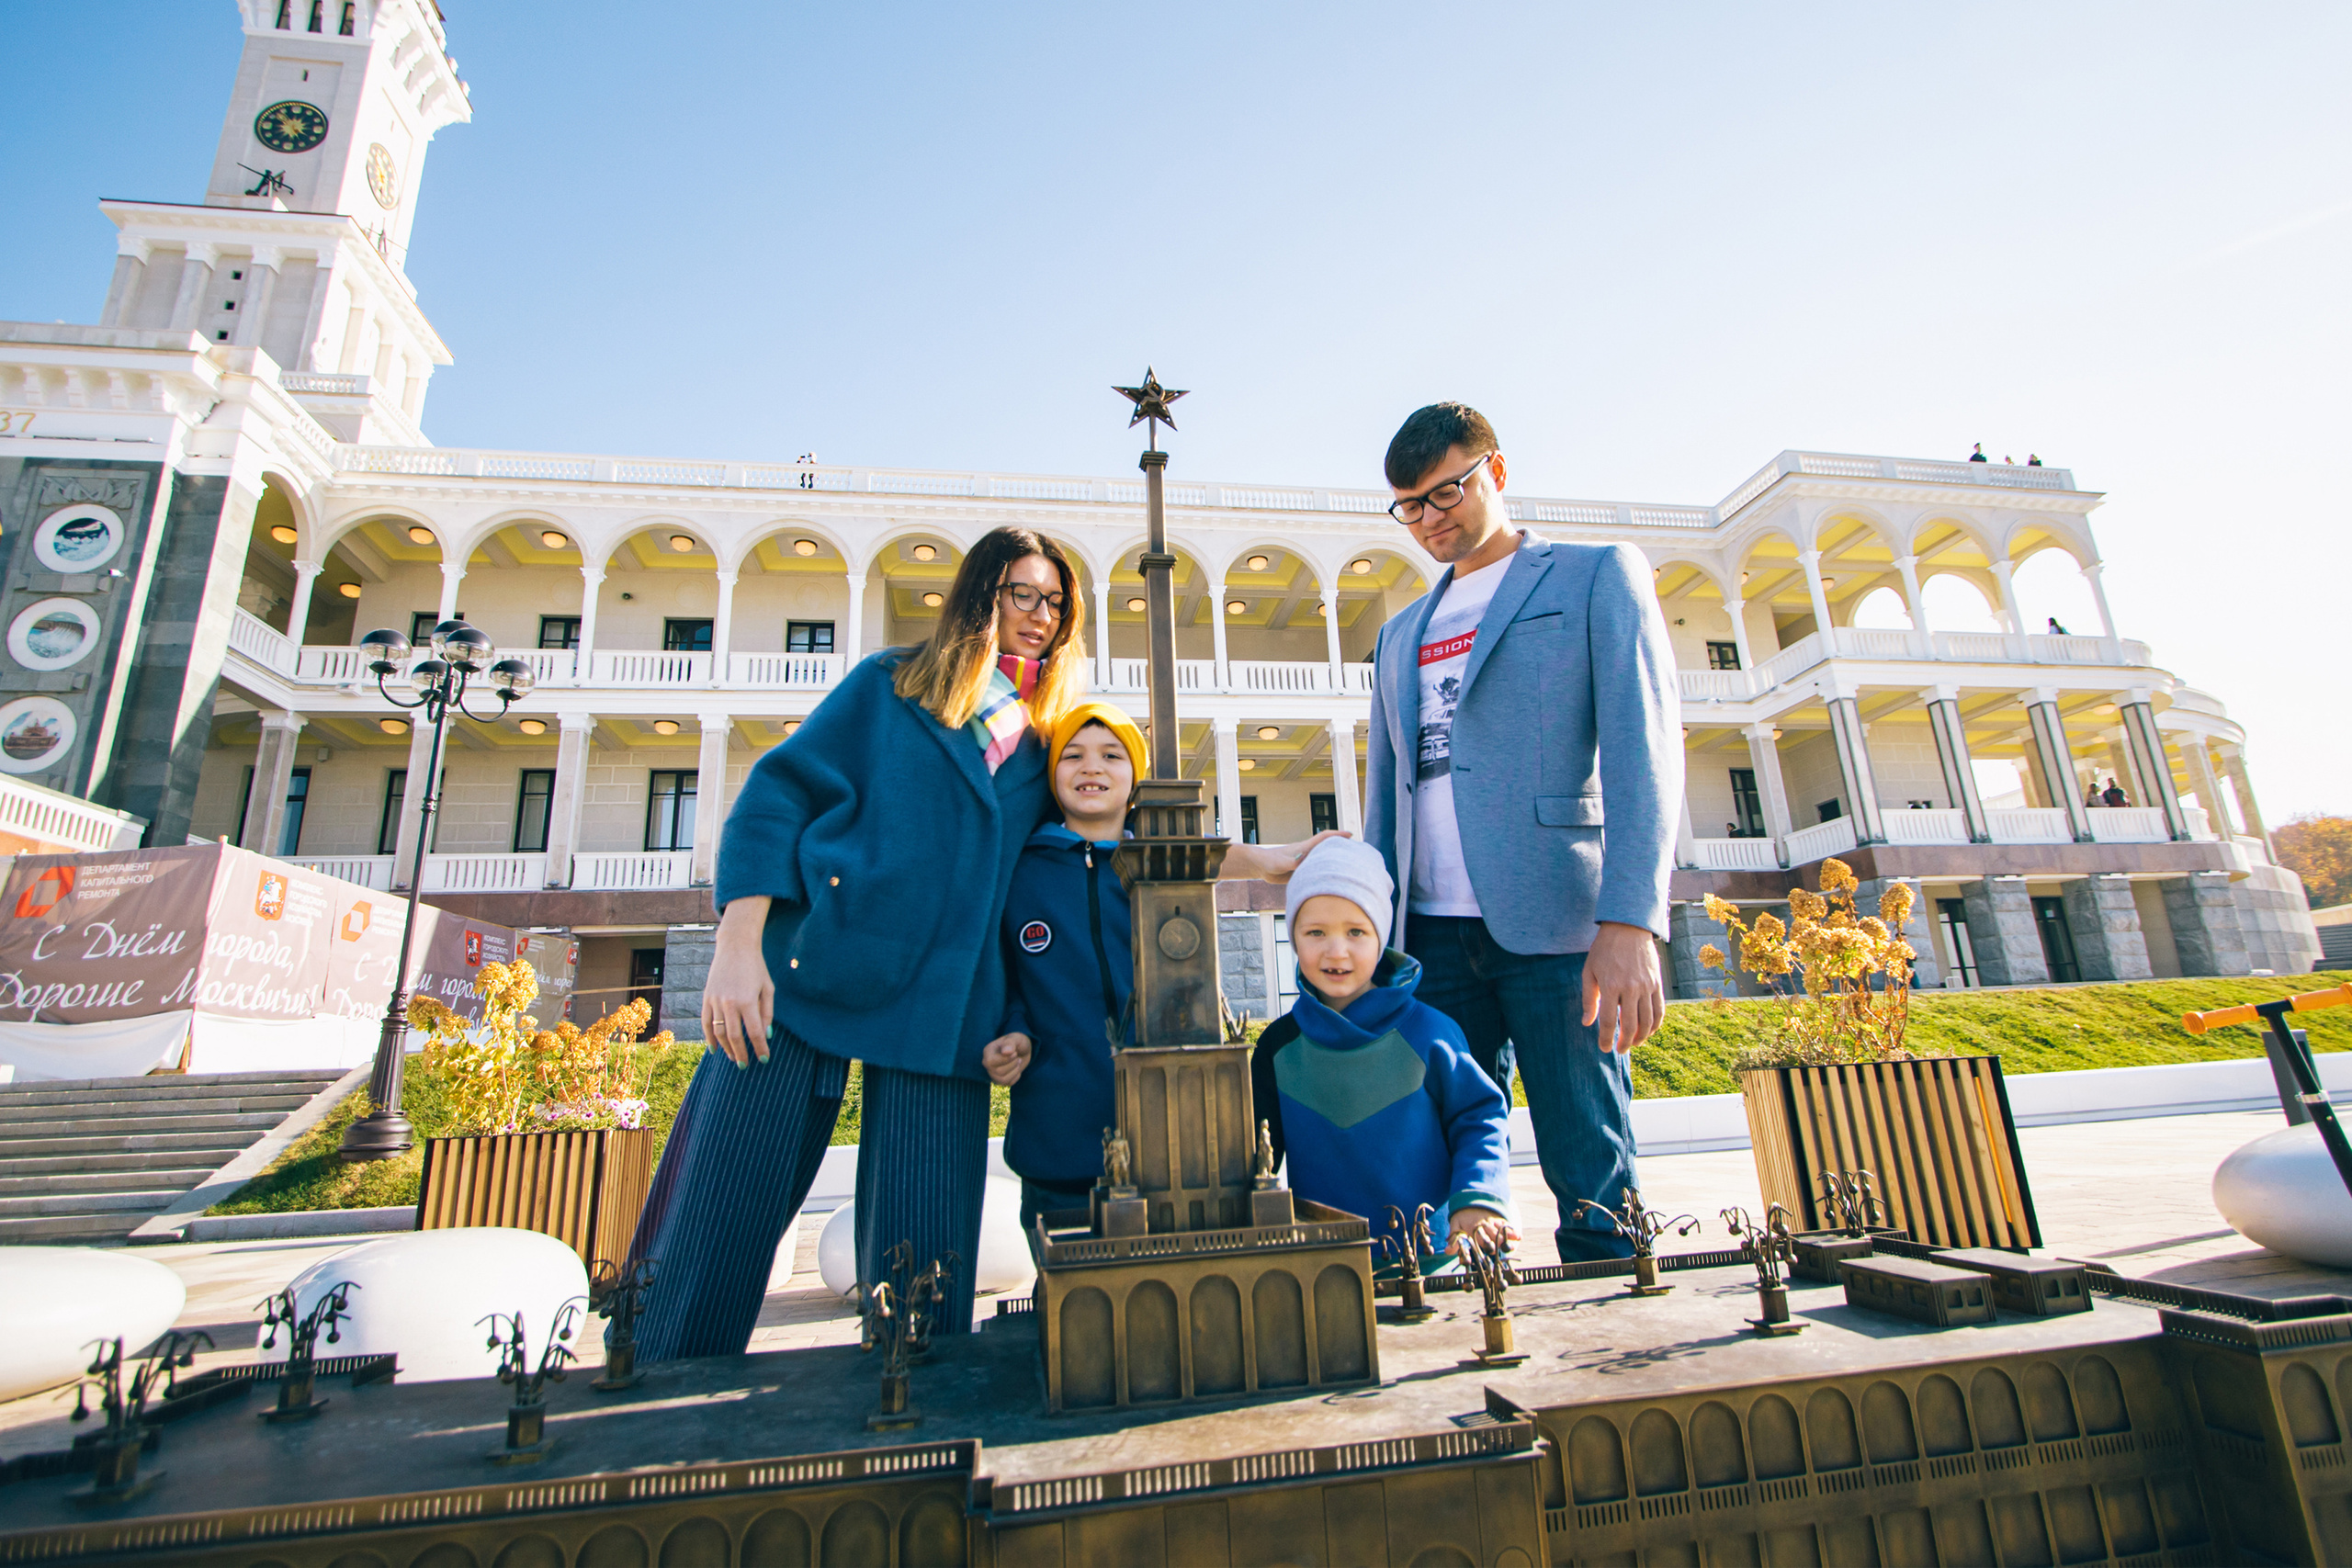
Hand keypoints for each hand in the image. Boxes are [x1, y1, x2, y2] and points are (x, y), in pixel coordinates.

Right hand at [703, 896, 775, 1066]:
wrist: (735, 946)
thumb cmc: (756, 967)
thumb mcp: (767, 988)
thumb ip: (767, 1013)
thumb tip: (765, 1035)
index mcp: (747, 1000)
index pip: (754, 1032)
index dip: (759, 1048)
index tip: (764, 1059)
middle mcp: (729, 1002)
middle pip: (734, 1036)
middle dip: (741, 1053)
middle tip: (745, 1065)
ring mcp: (715, 1000)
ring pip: (718, 1032)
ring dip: (726, 1048)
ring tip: (733, 1058)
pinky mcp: (706, 997)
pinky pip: (706, 1022)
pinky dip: (709, 1037)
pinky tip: (714, 1049)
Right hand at [981, 1031, 1032, 1086]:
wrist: (1023, 1049)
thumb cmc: (1018, 1042)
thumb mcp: (1016, 1038)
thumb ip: (1010, 1043)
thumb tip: (1005, 1052)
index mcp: (988, 1051)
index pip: (990, 1062)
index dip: (1005, 1060)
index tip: (1015, 1053)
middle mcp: (987, 1063)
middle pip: (998, 1072)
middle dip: (1012, 1065)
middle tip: (1017, 1057)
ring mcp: (993, 1072)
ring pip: (1002, 1080)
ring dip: (1015, 1071)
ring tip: (1018, 1062)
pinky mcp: (1000, 1079)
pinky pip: (1008, 1084)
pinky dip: (1016, 1077)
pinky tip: (1017, 1069)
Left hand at [1225, 828, 1350, 882]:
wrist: (1259, 866)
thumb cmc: (1268, 861)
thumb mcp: (1280, 863)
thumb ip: (1291, 862)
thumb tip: (1302, 863)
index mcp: (1304, 848)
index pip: (1324, 838)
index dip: (1337, 835)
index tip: (1350, 834)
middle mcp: (1307, 854)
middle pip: (1327, 849)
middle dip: (1341, 848)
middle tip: (1358, 852)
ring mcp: (1304, 862)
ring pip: (1323, 861)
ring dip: (1334, 861)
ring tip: (1350, 867)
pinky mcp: (1301, 872)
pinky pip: (1316, 871)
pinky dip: (1324, 873)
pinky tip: (1331, 880)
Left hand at [1447, 1205, 1518, 1257]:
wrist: (1469, 1200)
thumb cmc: (1461, 1217)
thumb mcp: (1455, 1227)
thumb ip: (1453, 1240)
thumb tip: (1447, 1252)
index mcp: (1473, 1228)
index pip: (1478, 1238)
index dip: (1483, 1245)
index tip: (1490, 1252)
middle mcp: (1483, 1225)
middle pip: (1492, 1234)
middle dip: (1499, 1241)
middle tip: (1506, 1248)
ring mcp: (1492, 1221)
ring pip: (1501, 1229)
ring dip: (1508, 1235)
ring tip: (1516, 1240)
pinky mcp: (1497, 1219)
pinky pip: (1505, 1224)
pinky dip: (1512, 1230)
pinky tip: (1519, 1236)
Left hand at [1583, 920, 1663, 1054]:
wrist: (1628, 928)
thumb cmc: (1604, 950)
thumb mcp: (1589, 971)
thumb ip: (1588, 999)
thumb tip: (1587, 1023)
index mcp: (1610, 985)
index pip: (1608, 1021)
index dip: (1605, 1038)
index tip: (1604, 1049)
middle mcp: (1630, 988)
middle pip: (1630, 1025)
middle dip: (1625, 1043)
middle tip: (1620, 1050)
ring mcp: (1647, 986)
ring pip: (1647, 1021)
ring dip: (1641, 1037)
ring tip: (1633, 1044)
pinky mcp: (1657, 984)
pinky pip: (1659, 1010)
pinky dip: (1655, 1025)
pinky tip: (1648, 1032)